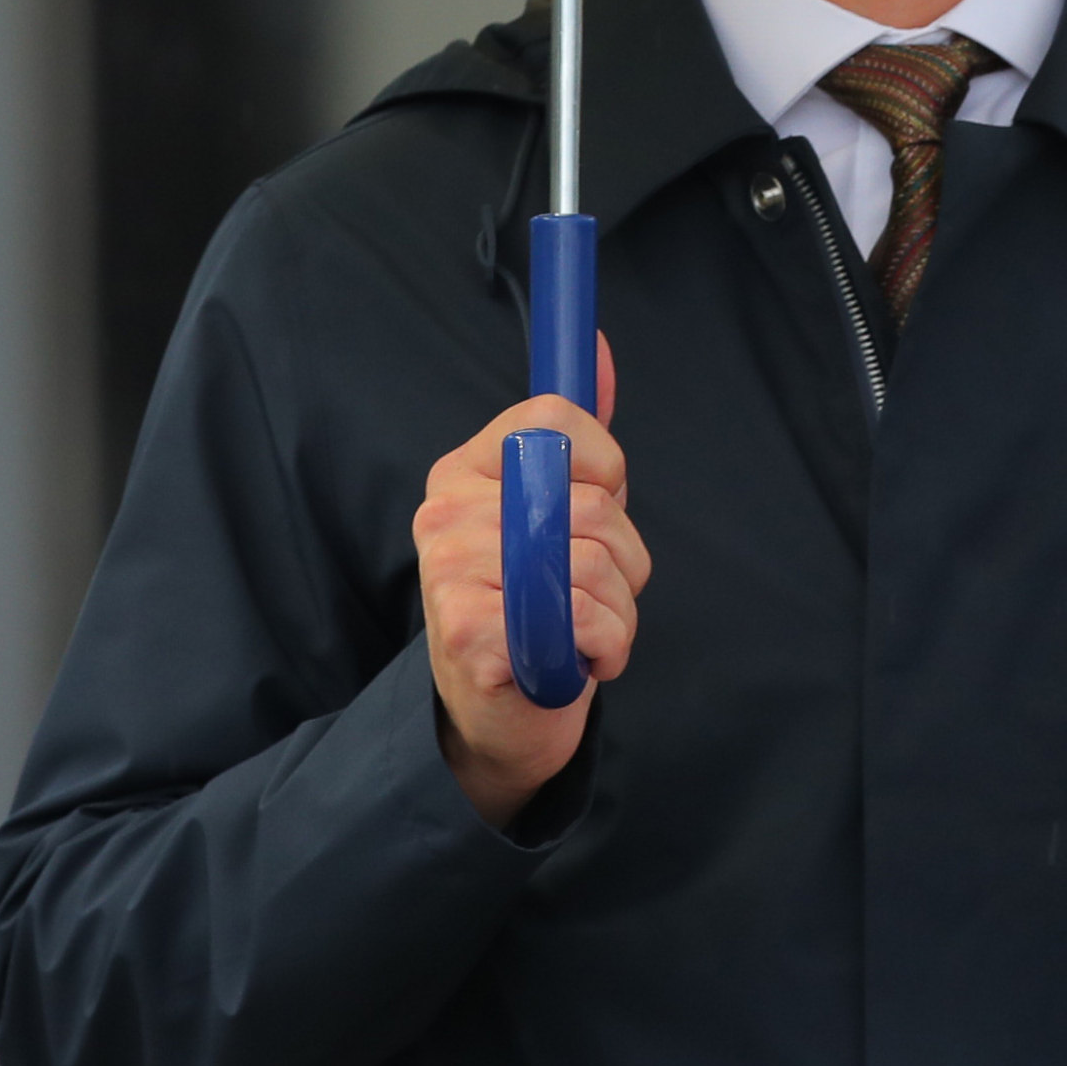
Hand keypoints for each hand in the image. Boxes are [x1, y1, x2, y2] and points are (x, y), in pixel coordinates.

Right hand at [416, 336, 648, 825]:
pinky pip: (583, 616)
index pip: (553, 422)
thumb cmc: (532, 608)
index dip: (602, 467)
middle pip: (590, 503)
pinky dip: (605, 645)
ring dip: (617, 610)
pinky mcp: (471, 632)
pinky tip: (576, 658)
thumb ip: (575, 441)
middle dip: (620, 558)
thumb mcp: (551, 515)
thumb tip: (600, 349)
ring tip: (580, 628)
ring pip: (596, 562)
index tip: (594, 508)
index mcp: (464, 472)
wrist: (496, 716)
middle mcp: (445, 514)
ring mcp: (450, 572)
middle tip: (588, 591)